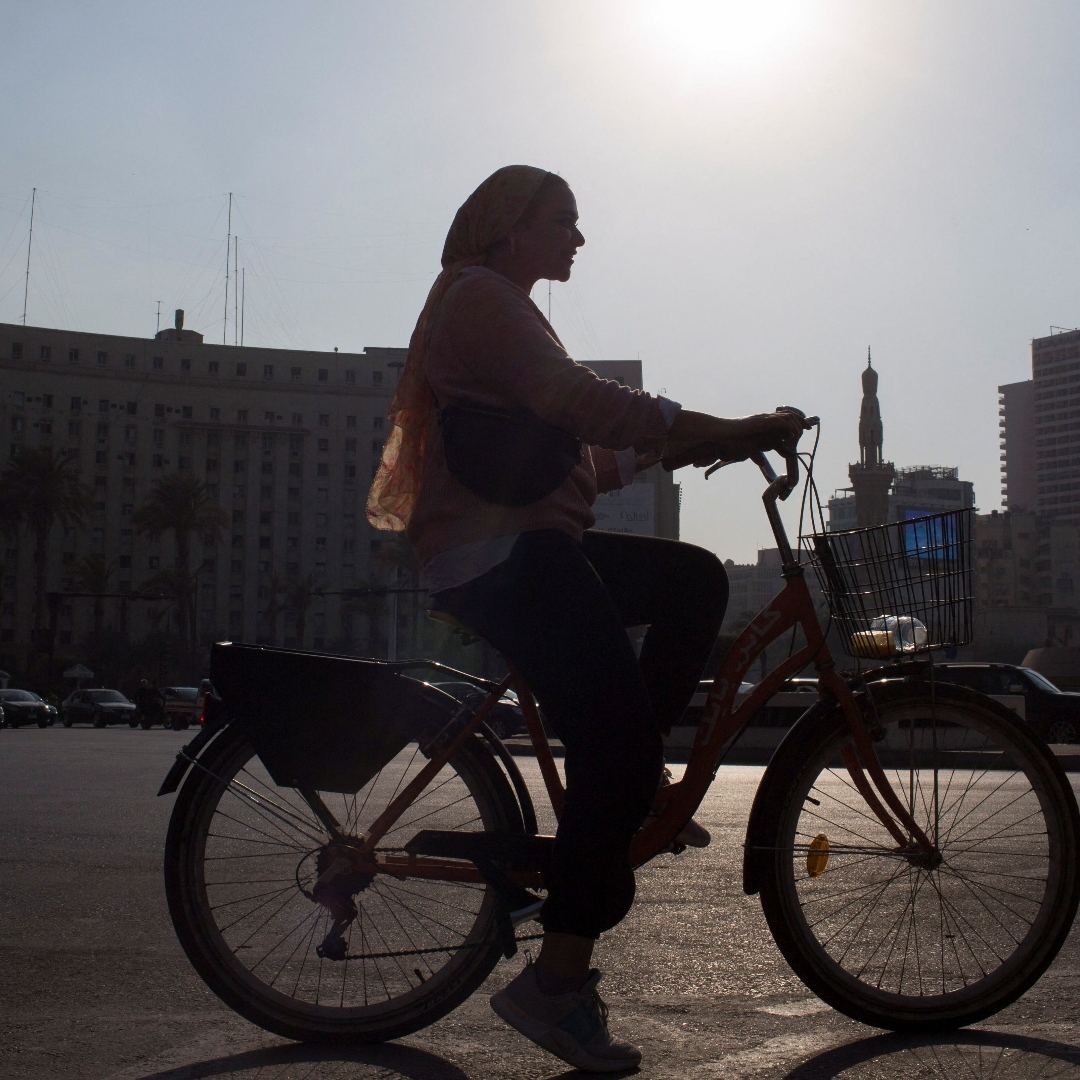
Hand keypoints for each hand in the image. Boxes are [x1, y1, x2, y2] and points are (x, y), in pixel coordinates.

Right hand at [662, 408, 811, 470]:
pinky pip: (781, 422)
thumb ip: (755, 452)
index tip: (802, 429)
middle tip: (809, 428)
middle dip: (800, 420)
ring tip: (803, 432)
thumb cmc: (729, 439)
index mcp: (761, 421)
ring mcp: (763, 418)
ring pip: (787, 417)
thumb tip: (763, 462)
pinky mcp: (762, 421)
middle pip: (788, 414)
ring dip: (797, 424)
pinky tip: (793, 434)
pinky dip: (790, 427)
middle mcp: (764, 418)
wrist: (720, 431)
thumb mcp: (746, 446)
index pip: (781, 418)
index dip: (793, 422)